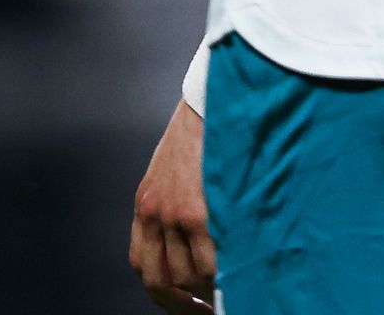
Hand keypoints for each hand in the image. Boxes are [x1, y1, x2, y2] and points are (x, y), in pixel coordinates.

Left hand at [129, 100, 215, 313]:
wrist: (220, 91)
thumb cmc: (214, 127)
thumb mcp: (182, 165)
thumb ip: (181, 200)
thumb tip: (203, 242)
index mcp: (147, 202)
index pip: (144, 265)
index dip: (164, 295)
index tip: (187, 306)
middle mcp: (154, 212)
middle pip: (162, 278)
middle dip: (184, 302)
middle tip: (210, 309)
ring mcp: (174, 214)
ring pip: (186, 275)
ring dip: (208, 287)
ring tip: (233, 283)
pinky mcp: (197, 212)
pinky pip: (208, 261)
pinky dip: (221, 274)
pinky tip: (239, 270)